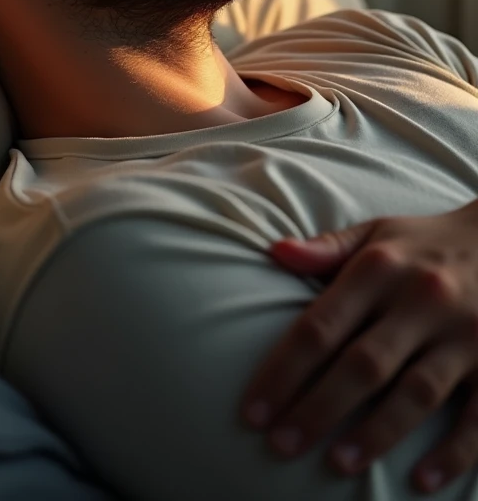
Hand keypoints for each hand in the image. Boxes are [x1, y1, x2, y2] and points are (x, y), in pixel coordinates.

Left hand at [240, 201, 477, 493]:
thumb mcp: (376, 233)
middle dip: (318, 409)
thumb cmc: (425, 244)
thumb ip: (326, 249)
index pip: (321, 326)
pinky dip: (452, 451)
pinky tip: (421, 481)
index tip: (253, 411)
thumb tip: (274, 251)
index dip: (283, 371)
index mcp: (379, 267)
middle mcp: (421, 299)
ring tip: (337, 463)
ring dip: (376, 433)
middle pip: (362, 365)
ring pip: (415, 393)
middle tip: (281, 445)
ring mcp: (465, 333)